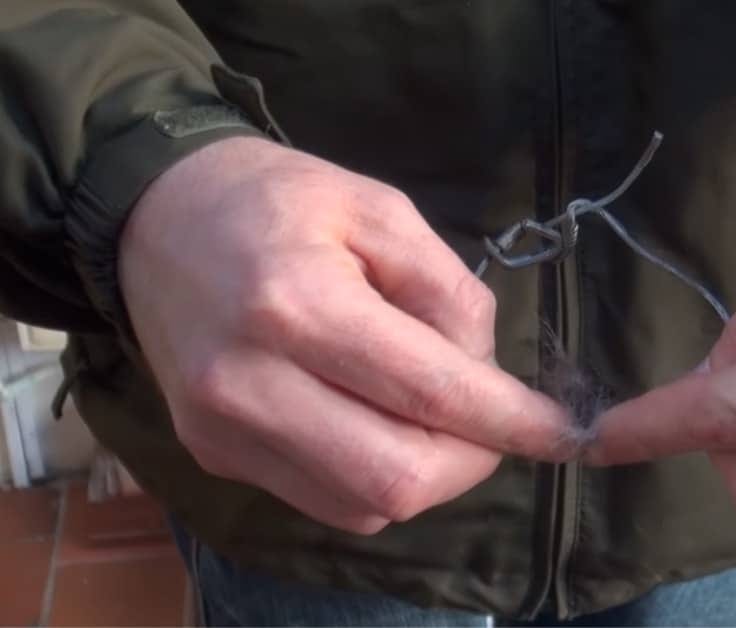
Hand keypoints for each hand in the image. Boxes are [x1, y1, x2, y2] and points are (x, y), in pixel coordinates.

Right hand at [120, 137, 571, 533]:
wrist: (157, 216)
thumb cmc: (278, 200)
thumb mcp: (382, 210)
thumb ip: (448, 291)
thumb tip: (487, 375)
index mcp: (296, 304)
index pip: (429, 394)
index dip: (511, 423)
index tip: (566, 431)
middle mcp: (248, 384)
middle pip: (398, 478)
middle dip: (472, 460)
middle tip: (493, 420)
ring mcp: (222, 431)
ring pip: (366, 505)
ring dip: (427, 474)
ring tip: (431, 413)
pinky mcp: (212, 455)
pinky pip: (325, 504)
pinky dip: (377, 481)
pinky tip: (380, 425)